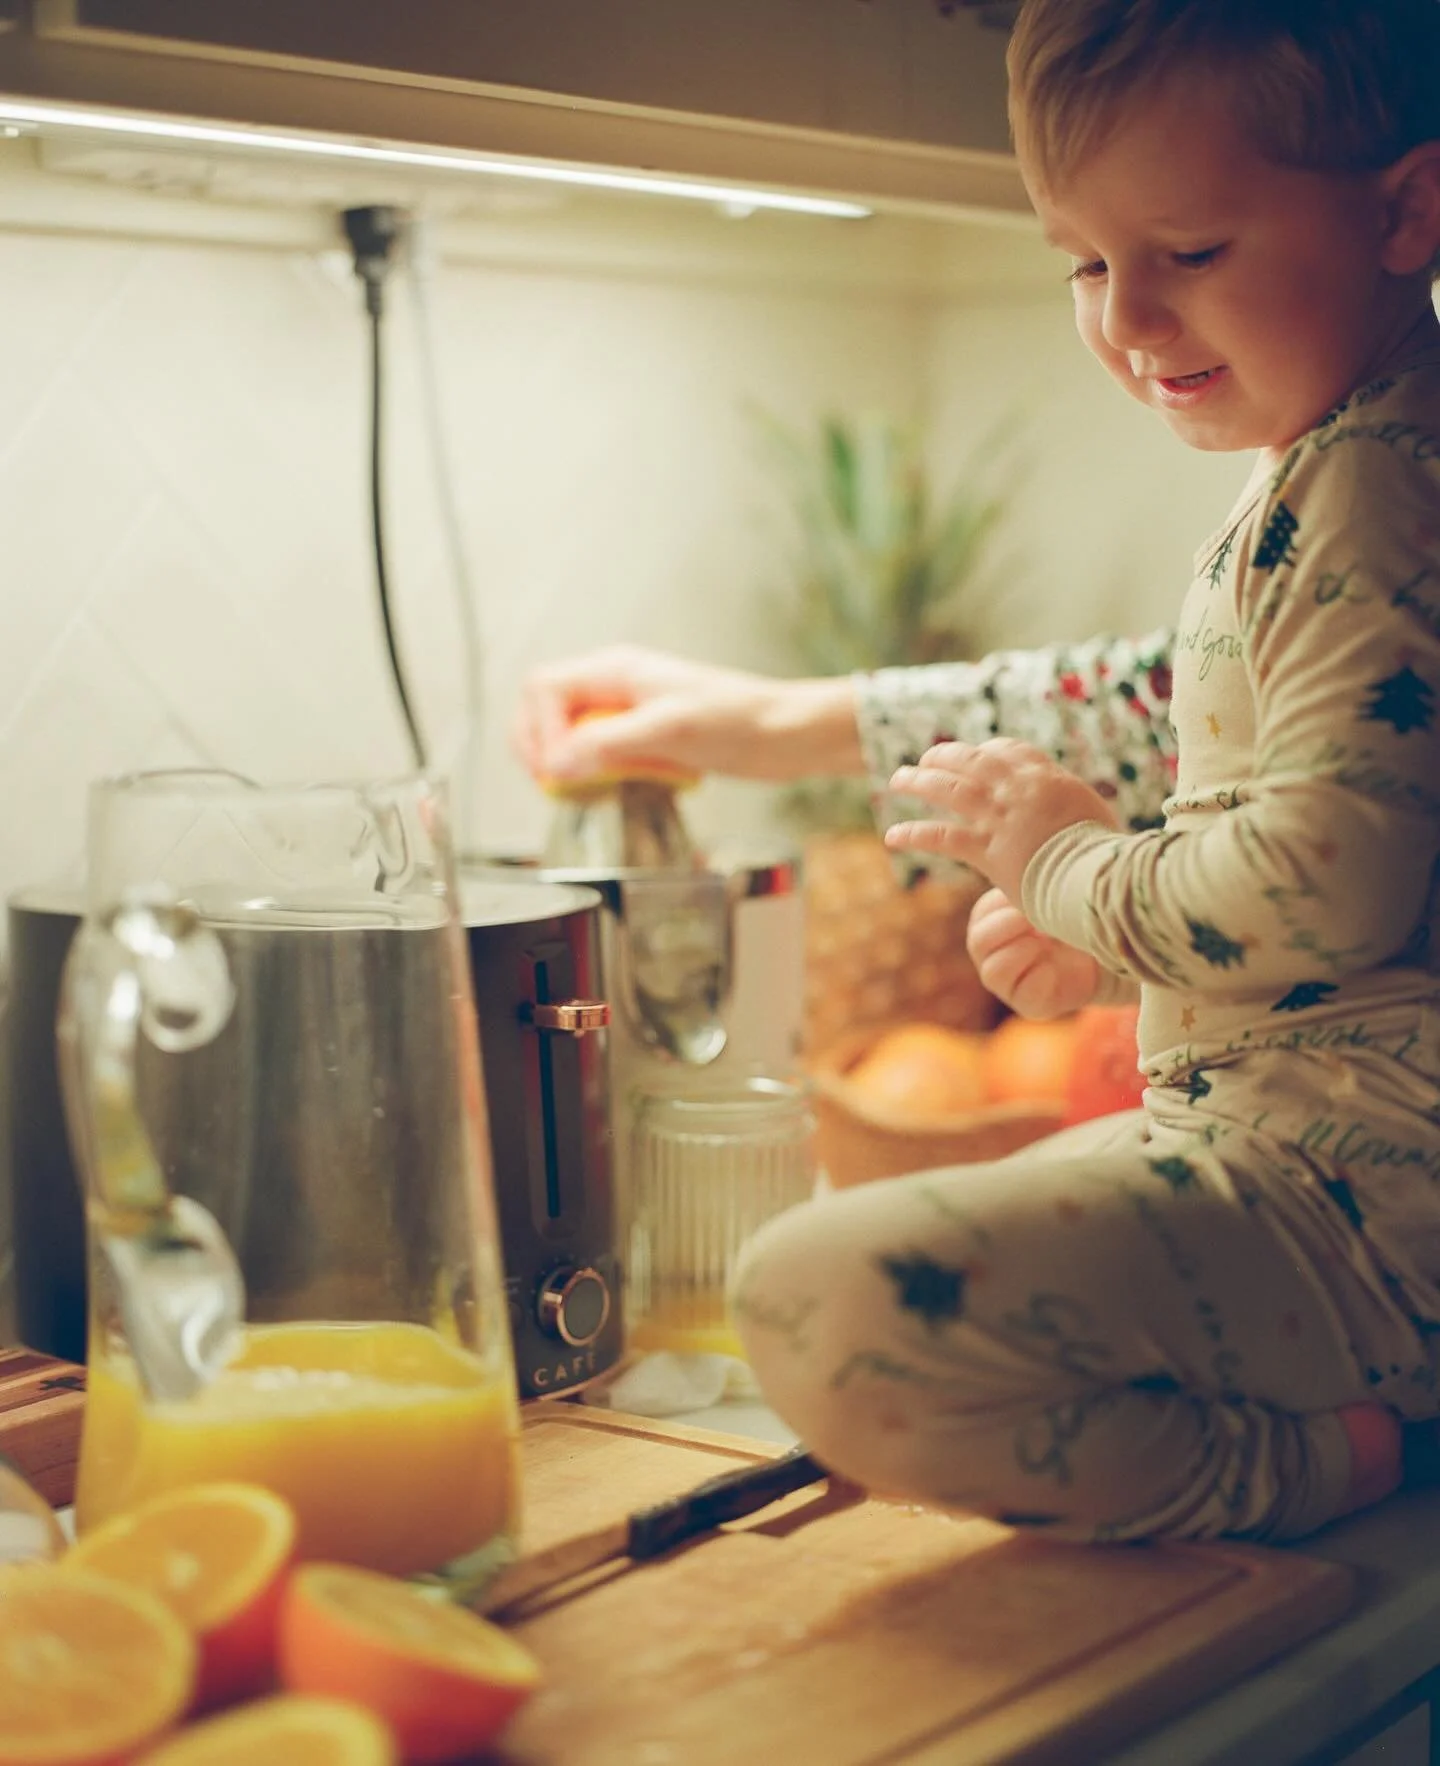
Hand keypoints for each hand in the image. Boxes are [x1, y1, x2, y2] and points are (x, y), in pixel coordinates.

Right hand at [511, 645, 861, 783]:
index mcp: (616, 670)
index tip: (555, 769)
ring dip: (565, 763)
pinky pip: (599, 753)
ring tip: (580, 789)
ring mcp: (629, 712)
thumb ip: (608, 744)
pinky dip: (594, 773)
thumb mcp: (668, 731)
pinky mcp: (646, 738)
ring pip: (570, 733)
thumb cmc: (738, 720)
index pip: (543, 688)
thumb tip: (555, 764)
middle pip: (546, 709)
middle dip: (541, 748)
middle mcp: (616, 687)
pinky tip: (611, 789)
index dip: (538, 729)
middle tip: (555, 785)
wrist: (786, 734)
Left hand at [884, 737, 1117, 900]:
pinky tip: (893, 835)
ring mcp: (1001, 818)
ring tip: (898, 779)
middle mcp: (1020, 791)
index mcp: (1049, 779)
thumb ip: (1071, 809)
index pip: (1011, 752)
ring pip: (950, 790)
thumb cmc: (1106, 856)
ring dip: (920, 781)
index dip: (987, 751)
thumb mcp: (1094, 817)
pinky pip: (942, 837)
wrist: (1100, 877)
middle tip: (926, 759)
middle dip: (945, 756)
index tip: (974, 754)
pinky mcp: (987, 850)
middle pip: (973, 761)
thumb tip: (1066, 816)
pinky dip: (915, 834)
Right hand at [965, 887, 1102, 1018]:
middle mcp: (996, 953)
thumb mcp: (1054, 892)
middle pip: (978, 942)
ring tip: (1044, 943)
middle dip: (1007, 926)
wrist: (1111, 949)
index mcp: (996, 923)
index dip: (1003, 904)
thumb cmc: (1079, 915)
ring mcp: (1010, 982)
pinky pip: (1022, 997)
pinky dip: (1038, 979)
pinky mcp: (1030, 1004)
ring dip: (1020, 952)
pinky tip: (1054, 968)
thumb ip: (1031, 881)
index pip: (982, 913)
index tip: (1030, 897)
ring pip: (992, 972)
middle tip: (1034, 919)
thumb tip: (1008, 857)